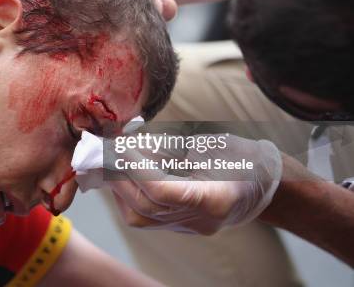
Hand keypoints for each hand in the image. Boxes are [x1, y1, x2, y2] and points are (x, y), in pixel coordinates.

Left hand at [109, 134, 282, 234]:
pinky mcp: (180, 226)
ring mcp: (189, 228)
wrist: (269, 183)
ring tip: (109, 160)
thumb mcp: (214, 144)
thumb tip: (132, 144)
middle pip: (145, 207)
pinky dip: (127, 194)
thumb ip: (173, 148)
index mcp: (215, 200)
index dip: (136, 168)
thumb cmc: (245, 156)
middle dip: (119, 176)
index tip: (120, 145)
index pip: (162, 192)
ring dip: (118, 187)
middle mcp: (200, 221)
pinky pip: (144, 216)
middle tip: (104, 150)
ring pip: (139, 217)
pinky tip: (122, 173)